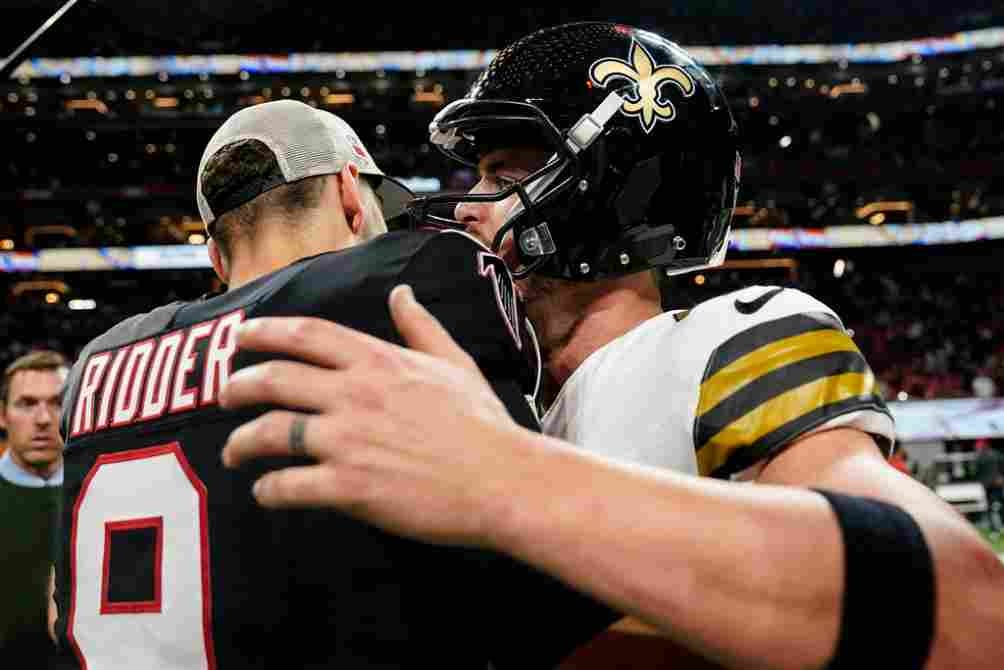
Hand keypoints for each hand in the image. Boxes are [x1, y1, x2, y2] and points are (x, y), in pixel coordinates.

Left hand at [220, 285, 534, 547]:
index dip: (265, 332)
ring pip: (269, 432)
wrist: (502, 480)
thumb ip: (420, 326)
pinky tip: (265, 493)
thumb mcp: (454, 362)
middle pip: (273, 379)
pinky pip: (287, 487)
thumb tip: (401, 293)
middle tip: (226, 396)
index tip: (241, 336)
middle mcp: (356, 395)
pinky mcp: (350, 487)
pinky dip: (267, 492)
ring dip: (241, 443)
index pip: (307, 334)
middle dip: (236, 386)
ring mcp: (349, 441)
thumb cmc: (483, 424)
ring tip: (233, 453)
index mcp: (379, 362)